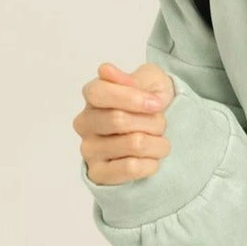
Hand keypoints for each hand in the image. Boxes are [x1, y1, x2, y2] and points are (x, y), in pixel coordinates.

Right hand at [75, 61, 176, 186]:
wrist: (159, 137)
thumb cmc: (151, 104)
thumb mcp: (151, 81)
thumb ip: (133, 77)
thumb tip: (106, 71)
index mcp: (93, 96)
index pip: (99, 92)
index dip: (132, 98)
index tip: (157, 104)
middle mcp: (85, 122)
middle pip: (118, 119)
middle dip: (152, 122)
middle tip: (161, 125)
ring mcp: (88, 149)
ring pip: (132, 144)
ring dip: (157, 144)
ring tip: (159, 143)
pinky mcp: (97, 173)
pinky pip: (130, 168)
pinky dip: (150, 163)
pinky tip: (151, 160)